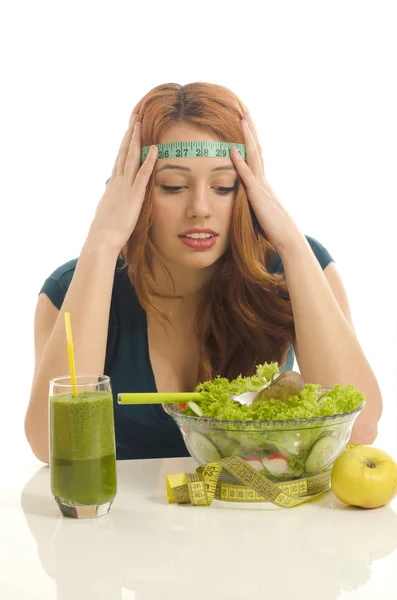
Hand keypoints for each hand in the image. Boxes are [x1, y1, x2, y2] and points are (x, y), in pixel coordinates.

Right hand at [88, 115, 157, 252]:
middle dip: (130, 135)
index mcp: (113, 186)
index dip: (124, 145)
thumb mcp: (108, 211)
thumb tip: (111, 195)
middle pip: (124, 153)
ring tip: (140, 124)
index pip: (119, 160)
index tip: (128, 131)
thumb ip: (112, 200)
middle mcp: (118, 182)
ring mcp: (125, 187)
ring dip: (137, 140)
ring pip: (131, 158)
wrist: (102, 239)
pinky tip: (154, 148)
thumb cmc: (105, 231)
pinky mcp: (134, 196)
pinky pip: (142, 175)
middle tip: (134, 118)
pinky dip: (149, 160)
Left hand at [230, 111, 301, 254]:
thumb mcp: (260, 212)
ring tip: (241, 119)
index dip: (251, 142)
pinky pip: (247, 175)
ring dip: (247, 138)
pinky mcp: (257, 195)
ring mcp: (262, 186)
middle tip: (245, 112)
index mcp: (263, 184)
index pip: (256, 158)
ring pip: (254, 156)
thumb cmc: (274, 230)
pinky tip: (232, 149)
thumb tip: (245, 200)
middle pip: (257, 150)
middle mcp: (264, 180)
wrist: (288, 238)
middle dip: (250, 132)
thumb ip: (253, 203)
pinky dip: (239, 161)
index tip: (246, 126)